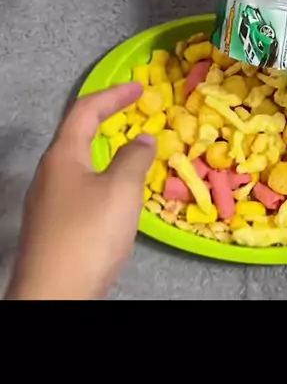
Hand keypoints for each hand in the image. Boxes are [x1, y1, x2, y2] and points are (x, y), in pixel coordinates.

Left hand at [5, 83, 154, 299]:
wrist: (54, 295)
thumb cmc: (88, 235)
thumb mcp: (121, 190)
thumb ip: (134, 159)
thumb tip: (144, 139)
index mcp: (62, 156)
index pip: (84, 110)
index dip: (112, 95)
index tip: (139, 88)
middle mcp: (49, 174)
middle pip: (76, 134)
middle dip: (106, 119)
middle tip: (134, 112)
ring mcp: (47, 202)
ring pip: (77, 163)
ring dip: (105, 150)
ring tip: (132, 152)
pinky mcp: (52, 227)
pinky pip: (78, 188)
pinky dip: (101, 177)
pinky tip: (115, 196)